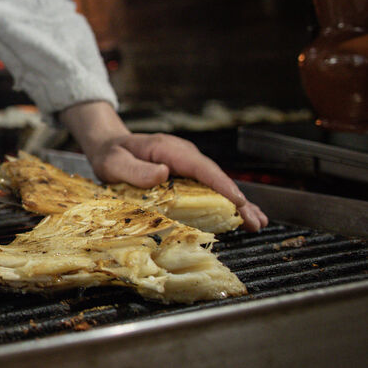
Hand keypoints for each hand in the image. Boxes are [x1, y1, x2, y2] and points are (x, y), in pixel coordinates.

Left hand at [60, 101, 267, 230]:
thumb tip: (163, 172)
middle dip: (238, 200)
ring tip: (258, 222)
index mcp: (169, 149)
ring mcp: (187, 163)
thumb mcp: (114, 163)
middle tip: (256, 221)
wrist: (108, 145)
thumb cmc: (110, 154)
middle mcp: (184, 154)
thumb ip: (135, 170)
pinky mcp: (187, 172)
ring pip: (217, 183)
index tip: (238, 202)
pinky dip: (226, 201)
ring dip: (238, 203)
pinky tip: (241, 216)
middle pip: (216, 177)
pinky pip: (209, 187)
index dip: (221, 185)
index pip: (201, 167)